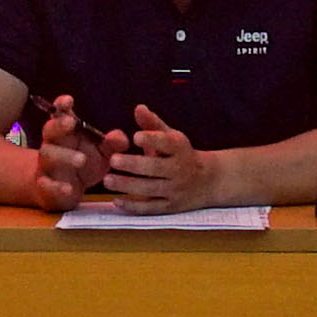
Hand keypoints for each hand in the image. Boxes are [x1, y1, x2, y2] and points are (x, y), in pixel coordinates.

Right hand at [28, 96, 108, 211]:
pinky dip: (57, 186)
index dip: (61, 105)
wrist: (63, 193)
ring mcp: (46, 165)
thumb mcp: (103, 154)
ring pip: (48, 155)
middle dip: (59, 124)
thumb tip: (120, 137)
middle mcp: (53, 144)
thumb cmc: (84, 165)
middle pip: (50, 129)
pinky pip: (47, 184)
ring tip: (82, 160)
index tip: (69, 100)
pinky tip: (69, 188)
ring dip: (64, 156)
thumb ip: (112, 144)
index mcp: (66, 132)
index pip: (60, 114)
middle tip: (72, 122)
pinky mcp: (45, 186)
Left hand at [105, 108, 219, 213]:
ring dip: (128, 185)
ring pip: (151, 189)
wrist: (209, 181)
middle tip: (113, 160)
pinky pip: (151, 208)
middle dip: (134, 164)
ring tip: (107, 180)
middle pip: (156, 168)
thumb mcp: (172, 137)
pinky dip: (134, 206)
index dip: (152, 140)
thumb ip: (153, 124)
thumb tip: (138, 108)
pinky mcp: (170, 207)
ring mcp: (175, 190)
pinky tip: (117, 201)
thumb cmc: (182, 154)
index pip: (167, 143)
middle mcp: (179, 170)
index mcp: (180, 149)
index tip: (136, 136)